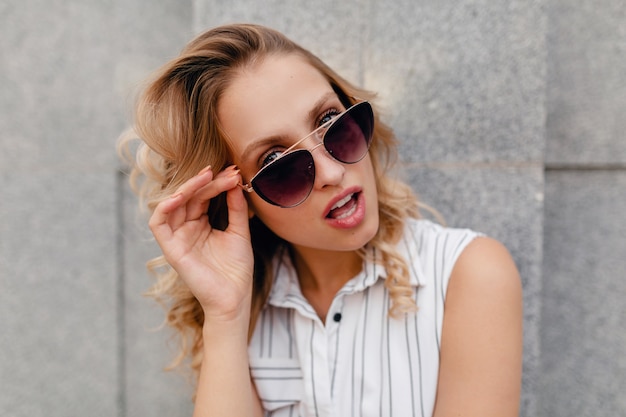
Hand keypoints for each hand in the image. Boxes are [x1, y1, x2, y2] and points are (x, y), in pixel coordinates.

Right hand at [148, 165, 253, 319]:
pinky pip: (158, 224)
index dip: (217, 183)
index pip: (203, 196)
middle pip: (190, 197)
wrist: (234, 297)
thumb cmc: (236, 269)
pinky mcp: (171, 249)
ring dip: (188, 187)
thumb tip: (235, 182)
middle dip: (207, 182)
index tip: (234, 173)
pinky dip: (164, 207)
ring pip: (174, 204)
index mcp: (201, 224)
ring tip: (207, 177)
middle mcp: (186, 229)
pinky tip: (181, 196)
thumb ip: (236, 208)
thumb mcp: (239, 232)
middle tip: (226, 172)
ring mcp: (178, 238)